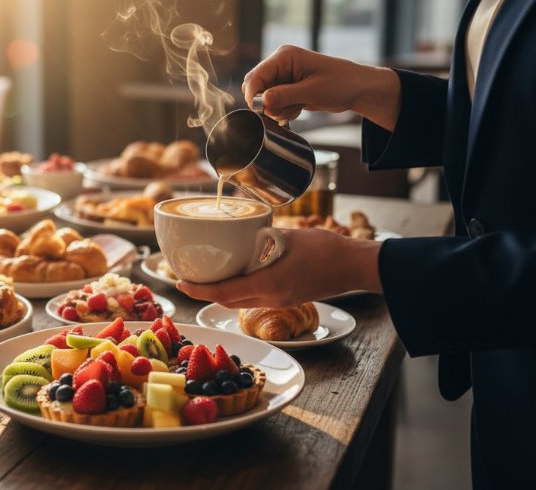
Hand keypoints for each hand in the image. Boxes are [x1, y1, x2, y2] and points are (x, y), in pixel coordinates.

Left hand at [176, 228, 383, 308]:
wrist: (356, 266)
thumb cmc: (327, 249)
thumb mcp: (288, 236)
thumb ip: (262, 238)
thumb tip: (241, 233)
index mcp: (269, 284)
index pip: (224, 292)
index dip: (198, 290)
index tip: (179, 282)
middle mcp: (272, 298)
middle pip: (228, 301)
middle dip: (204, 292)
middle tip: (186, 278)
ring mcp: (281, 301)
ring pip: (240, 302)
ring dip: (221, 292)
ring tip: (205, 277)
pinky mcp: (288, 299)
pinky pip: (255, 298)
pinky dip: (239, 290)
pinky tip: (235, 276)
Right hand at [243, 45, 401, 130]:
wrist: (358, 89)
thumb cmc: (340, 83)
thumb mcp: (312, 91)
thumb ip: (285, 96)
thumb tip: (262, 101)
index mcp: (284, 57)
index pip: (255, 76)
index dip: (253, 95)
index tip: (261, 111)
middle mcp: (280, 64)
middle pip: (256, 87)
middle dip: (266, 103)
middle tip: (284, 110)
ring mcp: (283, 77)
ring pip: (264, 98)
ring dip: (277, 108)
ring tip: (297, 108)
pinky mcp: (287, 88)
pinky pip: (274, 103)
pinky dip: (282, 110)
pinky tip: (298, 109)